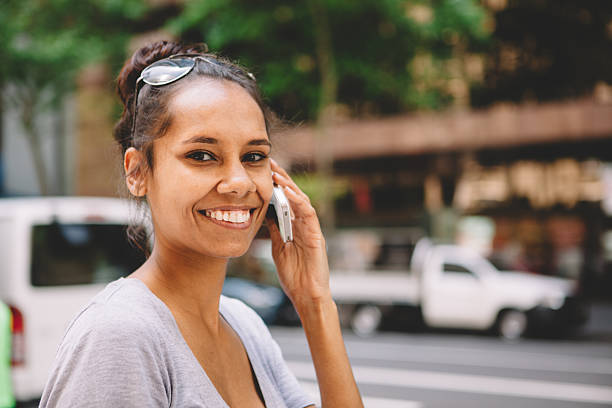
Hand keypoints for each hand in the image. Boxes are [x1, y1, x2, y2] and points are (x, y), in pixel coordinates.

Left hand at [267, 159, 331, 310]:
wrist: (307, 296)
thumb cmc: (294, 275)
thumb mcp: (278, 248)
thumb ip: (274, 230)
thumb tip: (263, 212)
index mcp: (295, 227)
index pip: (285, 200)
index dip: (275, 185)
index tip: (262, 171)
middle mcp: (304, 225)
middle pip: (294, 196)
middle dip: (282, 178)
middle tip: (269, 163)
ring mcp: (312, 230)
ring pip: (302, 201)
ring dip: (290, 186)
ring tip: (277, 174)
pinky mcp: (317, 236)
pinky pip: (309, 214)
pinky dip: (299, 202)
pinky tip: (289, 193)